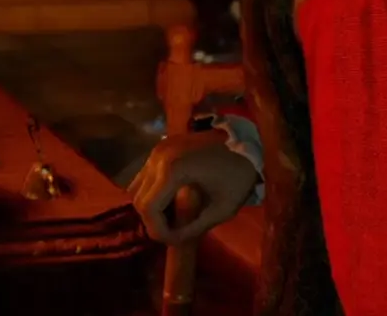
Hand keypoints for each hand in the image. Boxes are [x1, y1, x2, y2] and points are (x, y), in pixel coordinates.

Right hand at [127, 129, 259, 244]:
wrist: (247, 144)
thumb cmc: (238, 176)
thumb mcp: (221, 209)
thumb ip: (194, 228)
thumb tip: (174, 241)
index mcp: (172, 170)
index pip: (149, 208)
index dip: (157, 230)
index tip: (173, 242)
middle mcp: (158, 157)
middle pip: (139, 199)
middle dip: (153, 222)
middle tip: (172, 234)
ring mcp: (158, 150)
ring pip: (138, 187)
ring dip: (151, 207)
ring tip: (171, 220)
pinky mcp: (161, 148)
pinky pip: (146, 175)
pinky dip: (153, 192)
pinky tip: (171, 201)